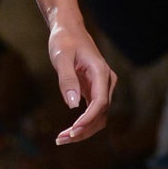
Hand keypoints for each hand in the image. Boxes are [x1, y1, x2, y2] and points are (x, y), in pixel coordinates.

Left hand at [50, 23, 115, 144]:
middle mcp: (106, 82)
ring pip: (99, 116)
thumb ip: (67, 80)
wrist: (69, 29)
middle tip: (62, 139)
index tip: (73, 130)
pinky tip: (68, 132)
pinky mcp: (94, 91)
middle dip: (84, 130)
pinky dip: (82, 124)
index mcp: (101, 72)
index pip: (101, 103)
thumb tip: (72, 106)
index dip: (88, 119)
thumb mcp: (61, 57)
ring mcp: (102, 87)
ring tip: (62, 139)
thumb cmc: (65, 41)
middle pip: (101, 114)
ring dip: (83, 130)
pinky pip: (93, 112)